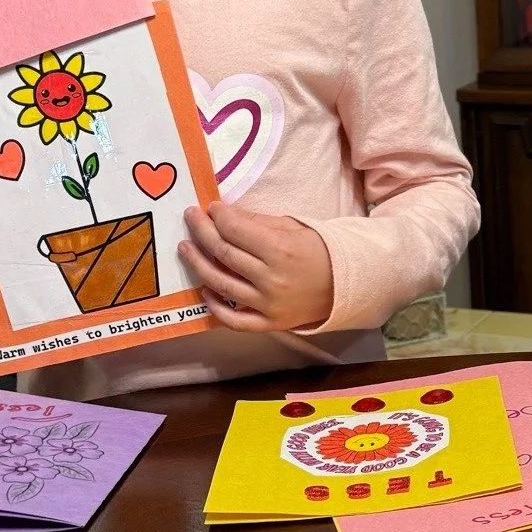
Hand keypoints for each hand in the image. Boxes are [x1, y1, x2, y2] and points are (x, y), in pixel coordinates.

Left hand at [179, 202, 334, 332]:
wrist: (345, 285)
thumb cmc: (319, 251)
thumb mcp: (293, 228)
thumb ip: (257, 222)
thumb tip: (224, 214)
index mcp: (280, 250)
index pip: (235, 230)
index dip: (218, 216)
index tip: (211, 208)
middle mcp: (271, 278)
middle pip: (224, 253)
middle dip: (202, 231)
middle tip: (191, 217)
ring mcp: (268, 304)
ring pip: (221, 284)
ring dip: (198, 264)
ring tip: (186, 248)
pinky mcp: (269, 323)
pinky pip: (234, 320)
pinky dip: (216, 307)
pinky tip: (205, 290)